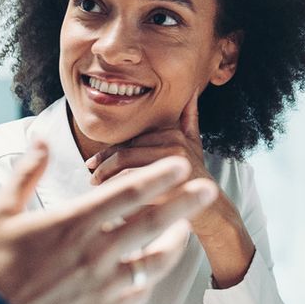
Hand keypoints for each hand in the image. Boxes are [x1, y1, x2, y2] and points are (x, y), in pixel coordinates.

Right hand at [0, 142, 216, 303]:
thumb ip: (26, 174)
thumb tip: (40, 140)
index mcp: (72, 223)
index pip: (127, 193)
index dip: (158, 176)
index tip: (180, 165)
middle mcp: (95, 252)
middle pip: (153, 222)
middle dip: (186, 203)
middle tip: (209, 189)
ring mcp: (103, 285)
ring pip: (156, 261)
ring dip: (176, 242)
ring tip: (186, 230)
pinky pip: (140, 291)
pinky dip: (151, 277)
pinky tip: (154, 267)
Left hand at [86, 97, 254, 287]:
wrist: (213, 209)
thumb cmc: (197, 177)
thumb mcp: (195, 145)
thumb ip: (189, 119)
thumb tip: (190, 94)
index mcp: (173, 132)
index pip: (130, 139)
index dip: (108, 151)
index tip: (92, 163)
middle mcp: (173, 143)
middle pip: (125, 151)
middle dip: (103, 165)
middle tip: (91, 178)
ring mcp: (171, 162)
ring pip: (125, 165)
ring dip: (106, 177)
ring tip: (96, 186)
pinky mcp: (168, 183)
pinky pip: (131, 182)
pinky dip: (115, 189)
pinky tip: (108, 198)